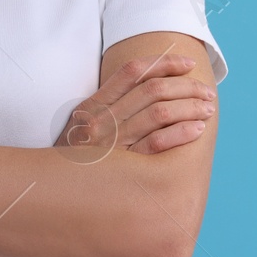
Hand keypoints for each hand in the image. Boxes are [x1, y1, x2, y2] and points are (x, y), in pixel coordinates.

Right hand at [55, 53, 215, 155]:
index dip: (164, 63)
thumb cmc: (73, 161)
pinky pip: (156, 145)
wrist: (49, 194)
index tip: (188, 63)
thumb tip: (149, 86)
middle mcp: (101, 121)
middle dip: (186, 86)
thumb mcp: (81, 128)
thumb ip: (108, 107)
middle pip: (152, 90)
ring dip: (189, 107)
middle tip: (206, 91)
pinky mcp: (121, 168)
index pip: (133, 71)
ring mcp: (111, 144)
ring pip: (159, 113)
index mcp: (93, 106)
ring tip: (207, 108)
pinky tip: (196, 130)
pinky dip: (180, 134)